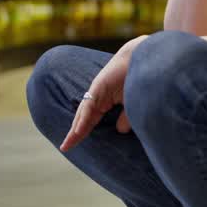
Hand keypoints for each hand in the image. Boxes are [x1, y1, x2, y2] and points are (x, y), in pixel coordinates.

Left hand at [59, 36, 147, 151]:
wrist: (142, 58)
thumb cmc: (138, 79)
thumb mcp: (132, 104)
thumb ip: (126, 117)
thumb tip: (120, 130)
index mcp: (104, 102)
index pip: (90, 121)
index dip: (82, 133)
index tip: (73, 146)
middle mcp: (97, 97)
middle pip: (83, 118)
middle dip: (74, 134)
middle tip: (65, 147)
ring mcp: (97, 91)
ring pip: (83, 113)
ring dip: (76, 129)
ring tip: (68, 143)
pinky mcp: (99, 85)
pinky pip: (90, 105)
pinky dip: (85, 118)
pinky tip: (79, 129)